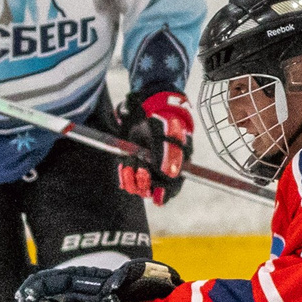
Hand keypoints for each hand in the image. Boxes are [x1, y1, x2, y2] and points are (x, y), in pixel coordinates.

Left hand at [117, 88, 192, 203]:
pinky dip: (124, 174)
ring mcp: (147, 168)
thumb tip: (171, 174)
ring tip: (132, 161)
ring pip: (139, 186)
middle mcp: (162, 170)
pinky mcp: (133, 164)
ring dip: (132, 177)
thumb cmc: (162, 118)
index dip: (164, 194)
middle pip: (153, 191)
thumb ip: (168, 152)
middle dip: (145, 182)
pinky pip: (127, 179)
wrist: (148, 106)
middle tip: (140, 168)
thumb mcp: (166, 133)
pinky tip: (125, 164)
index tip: (155, 195)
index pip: (172, 189)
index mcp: (177, 164)